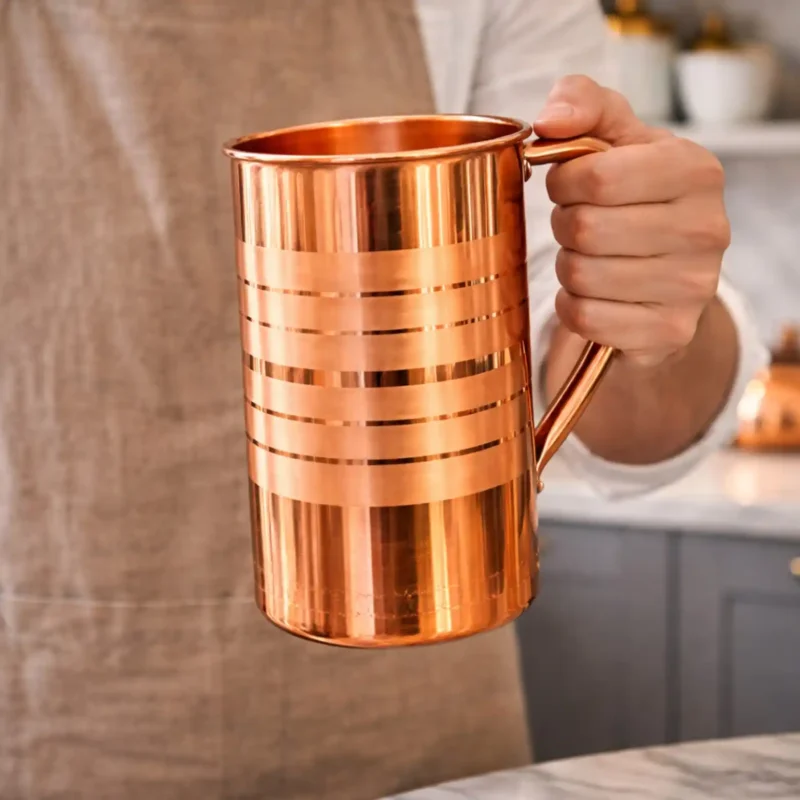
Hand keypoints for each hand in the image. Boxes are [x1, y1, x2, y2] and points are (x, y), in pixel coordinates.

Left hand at [534, 75, 730, 367]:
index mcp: (696, 170)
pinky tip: (593, 292)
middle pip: (584, 230)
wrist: (666, 272)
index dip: (563, 183)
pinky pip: (585, 317)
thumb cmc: (632, 194)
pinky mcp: (670, 332)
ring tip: (590, 257)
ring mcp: (694, 287)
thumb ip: (581, 104)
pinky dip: (572, 306)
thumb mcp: (613, 137)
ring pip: (580, 276)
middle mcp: (708, 229)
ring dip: (567, 266)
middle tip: (579, 225)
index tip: (568, 185)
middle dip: (564, 226)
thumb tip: (550, 121)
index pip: (596, 178)